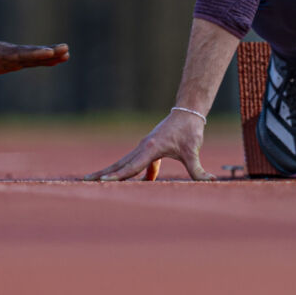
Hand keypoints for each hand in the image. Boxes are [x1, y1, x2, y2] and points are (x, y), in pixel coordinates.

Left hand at [0, 10, 68, 75]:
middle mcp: (8, 53)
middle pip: (30, 53)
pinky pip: (31, 62)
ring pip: (33, 56)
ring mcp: (12, 56)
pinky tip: (58, 61)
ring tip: (67, 54)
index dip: (33, 54)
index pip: (18, 54)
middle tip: (65, 50)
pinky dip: (44, 61)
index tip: (48, 52)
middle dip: (47, 53)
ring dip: (50, 56)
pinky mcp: (13, 62)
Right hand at [85, 110, 212, 181]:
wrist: (187, 113)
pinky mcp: (147, 148)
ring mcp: (143, 147)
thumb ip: (198, 170)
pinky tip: (120, 180)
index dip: (118, 176)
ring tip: (92, 179)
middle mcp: (142, 147)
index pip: (131, 166)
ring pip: (122, 162)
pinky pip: (132, 162)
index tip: (103, 182)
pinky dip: (124, 170)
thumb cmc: (190, 131)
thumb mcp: (194, 151)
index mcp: (151, 148)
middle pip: (119, 164)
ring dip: (108, 171)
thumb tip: (210, 181)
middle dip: (103, 174)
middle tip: (85, 181)